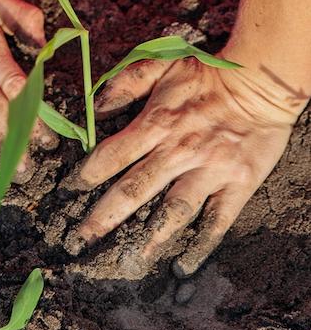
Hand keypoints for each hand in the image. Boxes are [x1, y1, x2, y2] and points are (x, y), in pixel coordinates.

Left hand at [68, 55, 306, 275]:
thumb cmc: (208, 74)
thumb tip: (94, 108)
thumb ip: (126, 82)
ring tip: (126, 261)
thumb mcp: (162, 63)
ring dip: (147, 239)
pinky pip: (216, 221)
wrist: (262, 82)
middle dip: (102, 218)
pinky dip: (200, 246)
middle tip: (78, 240)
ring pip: (172, 212)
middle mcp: (179, 151)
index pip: (112, 155)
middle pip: (133, 190)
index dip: (86, 175)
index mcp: (157, 123)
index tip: (68, 192)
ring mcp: (209, 171)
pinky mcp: (237, 185)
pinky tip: (183, 266)